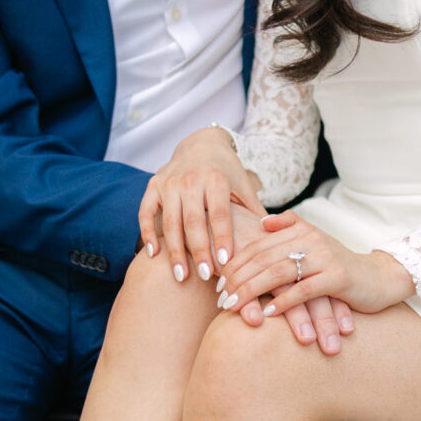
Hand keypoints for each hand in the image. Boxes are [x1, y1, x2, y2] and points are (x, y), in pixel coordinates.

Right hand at [138, 127, 265, 283]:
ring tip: (181, 276)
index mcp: (216, 179)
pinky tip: (154, 254)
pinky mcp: (153, 186)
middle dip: (199, 251)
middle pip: (193, 221)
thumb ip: (254, 211)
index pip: (219, 213)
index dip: (221, 238)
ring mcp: (169, 183)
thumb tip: (274, 239)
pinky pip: (145, 212)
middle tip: (205, 276)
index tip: (225, 263)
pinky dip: (147, 233)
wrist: (200, 144)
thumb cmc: (226, 172)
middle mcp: (191, 179)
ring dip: (174, 251)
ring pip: (169, 222)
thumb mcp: (243, 185)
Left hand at [218, 209, 414, 315]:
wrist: (380, 277)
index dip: (234, 264)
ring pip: (278, 273)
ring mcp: (324, 257)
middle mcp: (310, 239)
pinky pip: (303, 290)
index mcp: (299, 231)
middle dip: (237, 280)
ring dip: (252, 292)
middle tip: (219, 299)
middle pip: (263, 259)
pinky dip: (283, 302)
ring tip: (233, 307)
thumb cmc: (339, 268)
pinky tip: (266, 314)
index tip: (216, 283)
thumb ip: (289, 230)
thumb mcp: (313, 245)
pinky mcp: (338, 277)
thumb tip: (262, 223)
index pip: (257, 246)